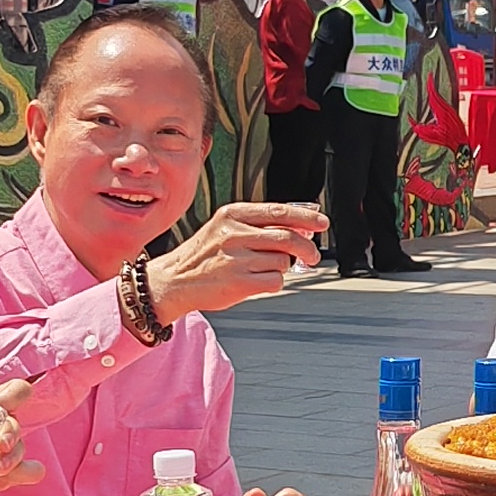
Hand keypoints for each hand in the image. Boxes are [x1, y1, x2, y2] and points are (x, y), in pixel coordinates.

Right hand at [140, 204, 326, 322]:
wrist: (173, 280)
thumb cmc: (205, 254)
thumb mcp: (226, 227)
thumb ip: (261, 223)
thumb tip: (303, 221)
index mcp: (233, 215)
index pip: (279, 211)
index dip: (306, 217)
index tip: (322, 222)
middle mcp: (234, 233)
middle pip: (288, 238)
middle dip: (307, 248)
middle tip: (313, 256)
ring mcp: (237, 259)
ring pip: (283, 261)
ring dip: (281, 267)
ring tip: (261, 268)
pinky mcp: (239, 283)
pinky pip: (275, 281)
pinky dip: (273, 282)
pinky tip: (257, 281)